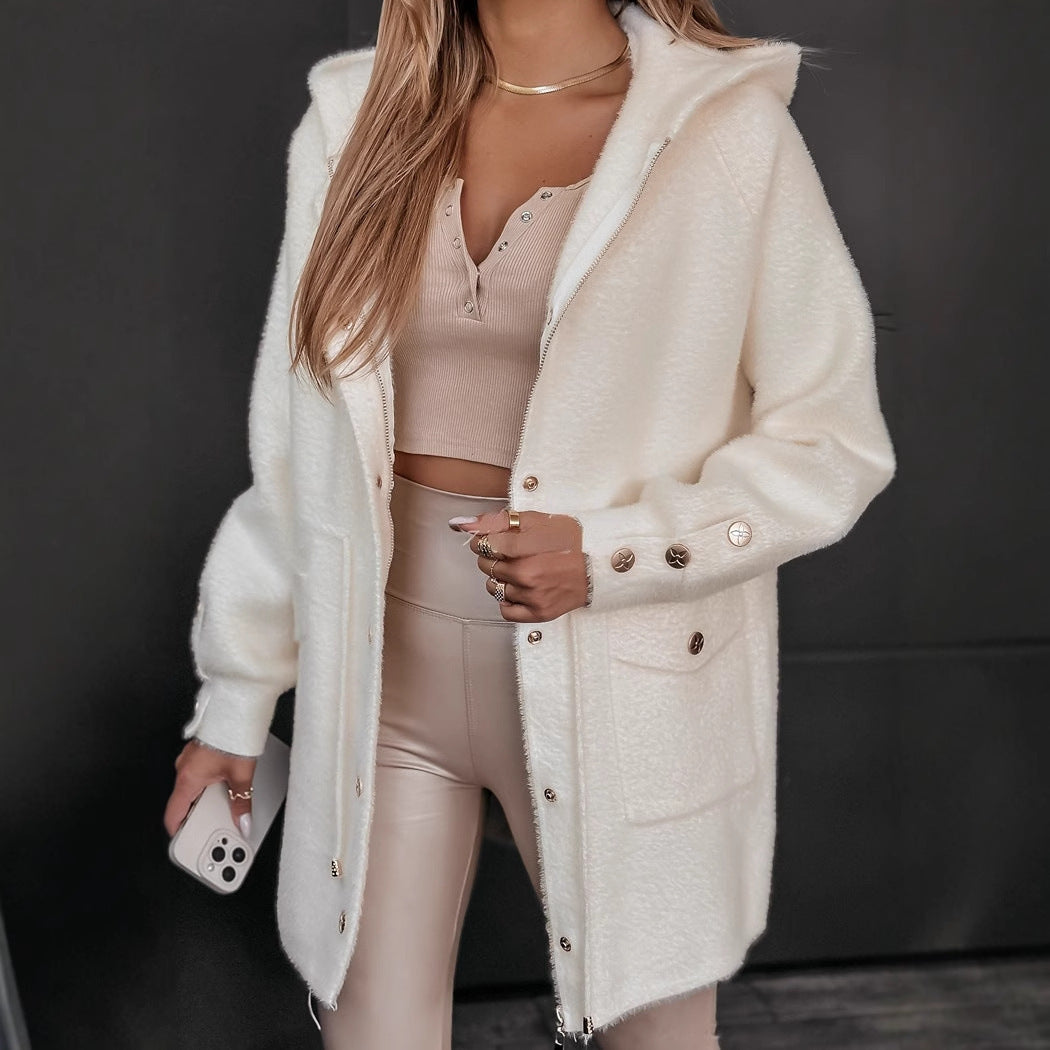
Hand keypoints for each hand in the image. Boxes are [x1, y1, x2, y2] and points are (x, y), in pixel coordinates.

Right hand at [163, 739, 257, 839]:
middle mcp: (183, 768)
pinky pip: (198, 773)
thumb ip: (241, 802)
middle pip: (185, 802)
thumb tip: (243, 821)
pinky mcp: (199, 751)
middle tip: (213, 825)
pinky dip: (208, 783)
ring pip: (193, 787)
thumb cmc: (232, 736)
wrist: (235, 709)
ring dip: (205, 798)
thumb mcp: (241, 775)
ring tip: (225, 805)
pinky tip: (225, 784)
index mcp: (187, 778)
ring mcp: (190, 759)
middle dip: (199, 816)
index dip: (178, 831)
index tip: (185, 842)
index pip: (173, 814)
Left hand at [449, 508, 588, 621]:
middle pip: (487, 566)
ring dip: (499, 578)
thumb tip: (462, 523)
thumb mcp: (537, 520)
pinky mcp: (539, 613)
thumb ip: (497, 521)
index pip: (485, 545)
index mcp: (525, 549)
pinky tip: (520, 588)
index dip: (486, 540)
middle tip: (512, 553)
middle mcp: (527, 575)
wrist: (601, 564)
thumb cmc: (572, 539)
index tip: (494, 540)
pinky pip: (506, 610)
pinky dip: (508, 599)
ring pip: (494, 588)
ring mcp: (532, 597)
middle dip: (493, 557)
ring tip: (519, 570)